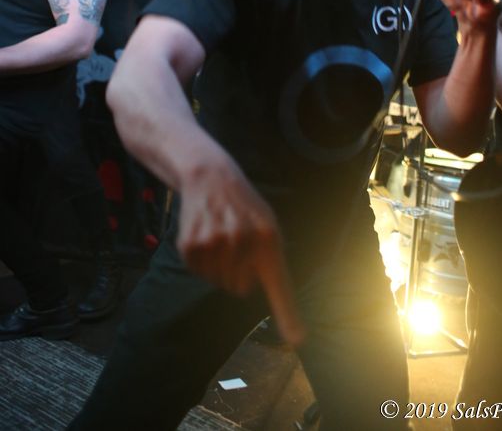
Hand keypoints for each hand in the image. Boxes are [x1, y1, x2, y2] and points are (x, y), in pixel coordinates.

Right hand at [176, 155, 304, 345]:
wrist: (210, 176)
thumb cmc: (244, 206)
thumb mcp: (267, 223)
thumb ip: (269, 257)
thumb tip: (260, 293)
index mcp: (268, 238)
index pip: (279, 283)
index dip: (288, 314)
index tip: (298, 339)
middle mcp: (243, 242)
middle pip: (241, 289)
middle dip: (239, 273)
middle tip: (236, 244)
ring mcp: (215, 244)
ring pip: (219, 282)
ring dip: (219, 266)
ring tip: (220, 236)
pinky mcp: (191, 246)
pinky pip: (198, 272)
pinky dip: (201, 261)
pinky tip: (205, 236)